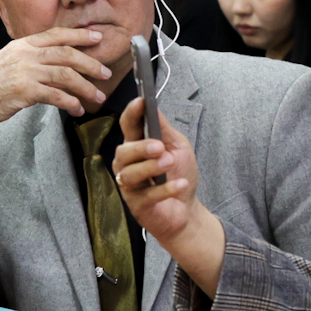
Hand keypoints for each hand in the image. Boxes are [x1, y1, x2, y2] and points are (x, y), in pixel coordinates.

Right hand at [0, 26, 114, 151]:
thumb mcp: (9, 60)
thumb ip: (31, 56)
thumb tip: (57, 59)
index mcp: (24, 44)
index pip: (57, 35)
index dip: (79, 36)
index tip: (97, 38)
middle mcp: (26, 54)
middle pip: (67, 55)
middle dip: (91, 64)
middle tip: (105, 73)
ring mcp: (26, 72)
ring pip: (66, 76)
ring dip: (85, 87)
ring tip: (97, 96)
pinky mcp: (25, 91)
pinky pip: (56, 95)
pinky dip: (71, 102)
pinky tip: (78, 109)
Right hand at [116, 96, 224, 292]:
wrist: (187, 208)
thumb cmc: (179, 174)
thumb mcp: (178, 147)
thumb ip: (165, 129)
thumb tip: (154, 107)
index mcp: (137, 146)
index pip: (128, 126)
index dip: (131, 114)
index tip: (140, 102)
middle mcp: (127, 165)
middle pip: (123, 152)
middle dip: (140, 147)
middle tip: (160, 147)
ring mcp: (130, 187)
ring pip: (129, 174)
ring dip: (150, 167)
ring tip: (169, 163)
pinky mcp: (137, 206)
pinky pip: (146, 196)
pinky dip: (165, 189)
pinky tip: (180, 185)